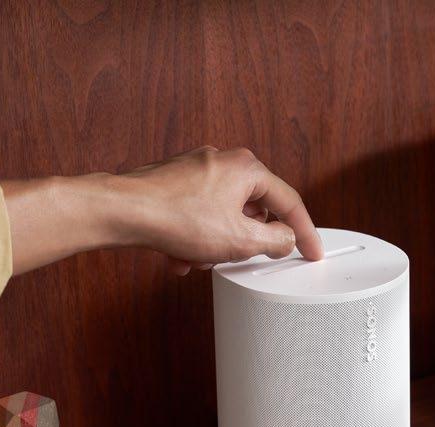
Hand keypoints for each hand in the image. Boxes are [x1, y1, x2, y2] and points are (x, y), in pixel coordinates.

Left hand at [114, 146, 323, 274]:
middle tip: (236, 258)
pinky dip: (193, 239)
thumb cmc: (175, 217)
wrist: (123, 211)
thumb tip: (284, 239)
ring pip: (222, 216)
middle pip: (252, 210)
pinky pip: (196, 217)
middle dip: (242, 242)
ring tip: (197, 257)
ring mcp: (196, 171)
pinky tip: (179, 256)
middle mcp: (223, 162)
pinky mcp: (174, 184)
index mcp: (247, 168)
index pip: (289, 202)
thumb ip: (274, 241)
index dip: (304, 232)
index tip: (312, 251)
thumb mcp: (239, 240)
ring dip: (214, 244)